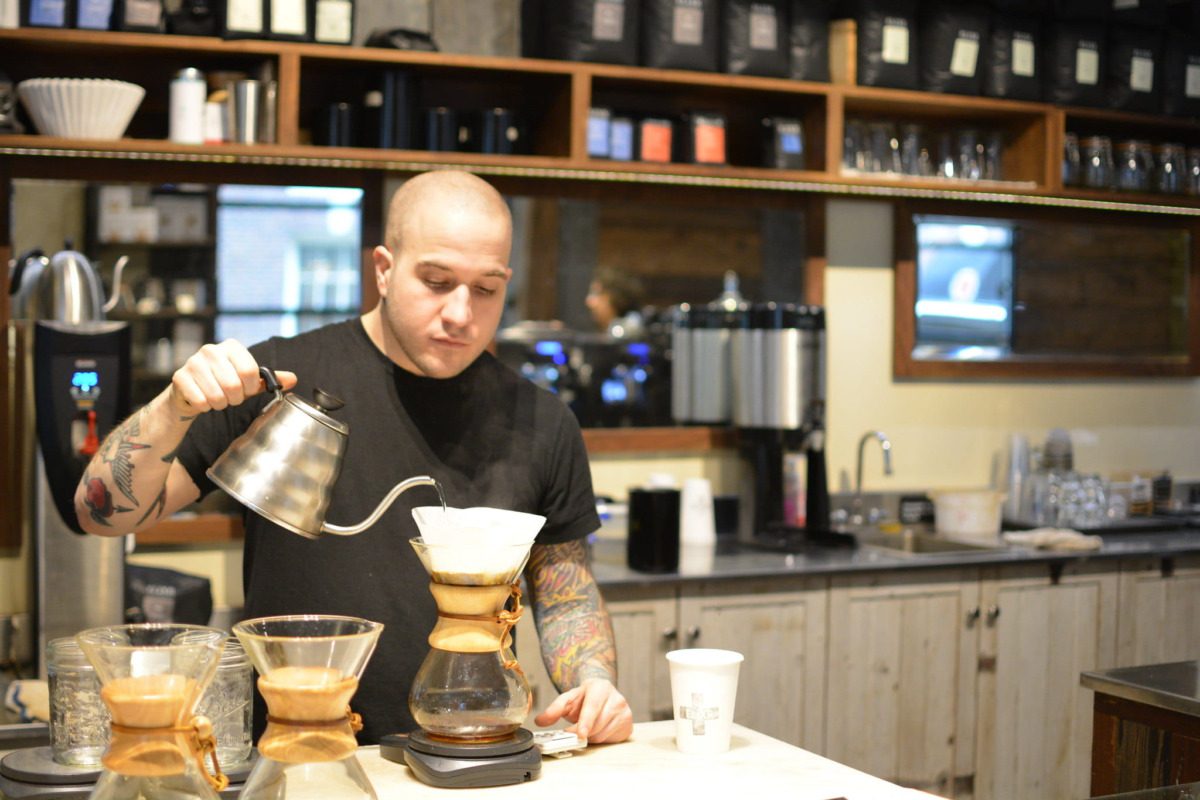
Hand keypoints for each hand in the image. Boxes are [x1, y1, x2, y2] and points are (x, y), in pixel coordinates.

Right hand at [169, 339, 296, 413]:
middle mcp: (211, 350)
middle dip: (235, 399)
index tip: (246, 390)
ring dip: (220, 404)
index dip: (251, 388)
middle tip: (230, 397)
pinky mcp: (179, 376)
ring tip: (217, 399)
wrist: (192, 390)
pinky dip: (205, 407)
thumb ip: (270, 379)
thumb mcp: (249, 380)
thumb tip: (293, 379)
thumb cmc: (224, 383)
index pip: (250, 371)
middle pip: (234, 385)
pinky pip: (200, 401)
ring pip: (216, 396)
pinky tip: (202, 400)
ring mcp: (193, 362)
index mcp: (232, 346)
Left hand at [533, 678, 631, 743]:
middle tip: (572, 731)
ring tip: (587, 726)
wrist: (601, 693)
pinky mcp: (628, 723)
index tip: (580, 734)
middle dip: (582, 732)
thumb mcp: (567, 699)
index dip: (586, 722)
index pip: (593, 707)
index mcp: (600, 687)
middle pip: (597, 724)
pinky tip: (598, 728)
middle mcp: (616, 698)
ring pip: (603, 734)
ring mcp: (624, 711)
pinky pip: (611, 739)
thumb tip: (540, 720)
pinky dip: (601, 738)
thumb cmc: (584, 697)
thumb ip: (553, 709)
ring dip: (590, 736)